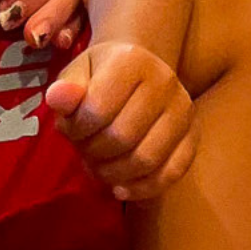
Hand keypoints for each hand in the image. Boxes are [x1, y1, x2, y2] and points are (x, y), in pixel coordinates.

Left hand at [44, 41, 194, 200]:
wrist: (139, 72)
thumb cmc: (101, 75)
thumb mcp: (78, 73)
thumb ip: (66, 89)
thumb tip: (56, 98)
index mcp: (131, 60)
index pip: (97, 109)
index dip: (76, 130)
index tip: (70, 131)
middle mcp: (165, 80)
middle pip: (122, 137)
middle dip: (94, 154)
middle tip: (84, 152)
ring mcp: (184, 109)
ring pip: (147, 159)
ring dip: (114, 174)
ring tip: (99, 168)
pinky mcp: (193, 134)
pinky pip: (172, 173)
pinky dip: (143, 189)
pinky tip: (121, 188)